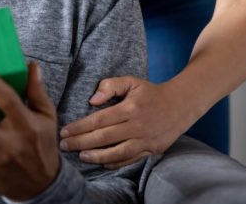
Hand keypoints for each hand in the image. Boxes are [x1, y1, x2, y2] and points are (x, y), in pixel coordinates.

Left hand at [59, 76, 191, 167]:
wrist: (181, 105)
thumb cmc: (150, 92)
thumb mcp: (131, 81)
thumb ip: (110, 85)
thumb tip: (92, 100)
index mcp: (130, 108)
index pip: (99, 120)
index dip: (80, 127)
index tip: (65, 131)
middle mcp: (137, 126)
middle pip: (105, 138)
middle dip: (82, 143)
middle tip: (64, 146)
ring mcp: (145, 140)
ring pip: (118, 153)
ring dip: (97, 157)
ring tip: (81, 156)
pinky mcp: (152, 150)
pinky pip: (130, 160)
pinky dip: (115, 163)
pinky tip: (101, 163)